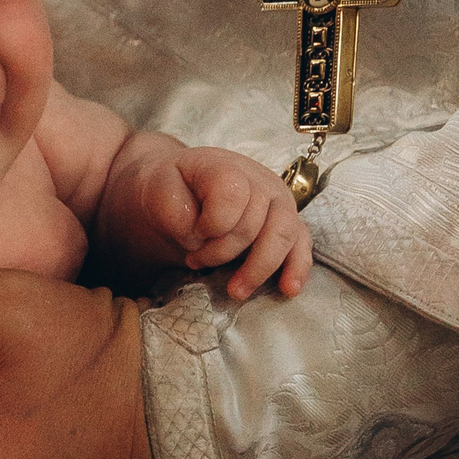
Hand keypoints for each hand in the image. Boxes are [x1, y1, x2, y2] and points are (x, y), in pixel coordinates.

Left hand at [130, 147, 311, 300]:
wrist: (184, 188)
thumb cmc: (174, 188)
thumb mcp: (157, 188)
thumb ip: (172, 208)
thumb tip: (197, 237)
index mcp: (227, 167)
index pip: (233, 194)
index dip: (212, 224)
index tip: (192, 236)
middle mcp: (260, 181)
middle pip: (256, 224)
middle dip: (222, 252)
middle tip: (195, 261)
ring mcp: (278, 202)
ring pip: (284, 236)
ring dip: (258, 268)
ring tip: (235, 291)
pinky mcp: (288, 223)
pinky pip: (302, 245)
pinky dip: (296, 268)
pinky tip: (288, 289)